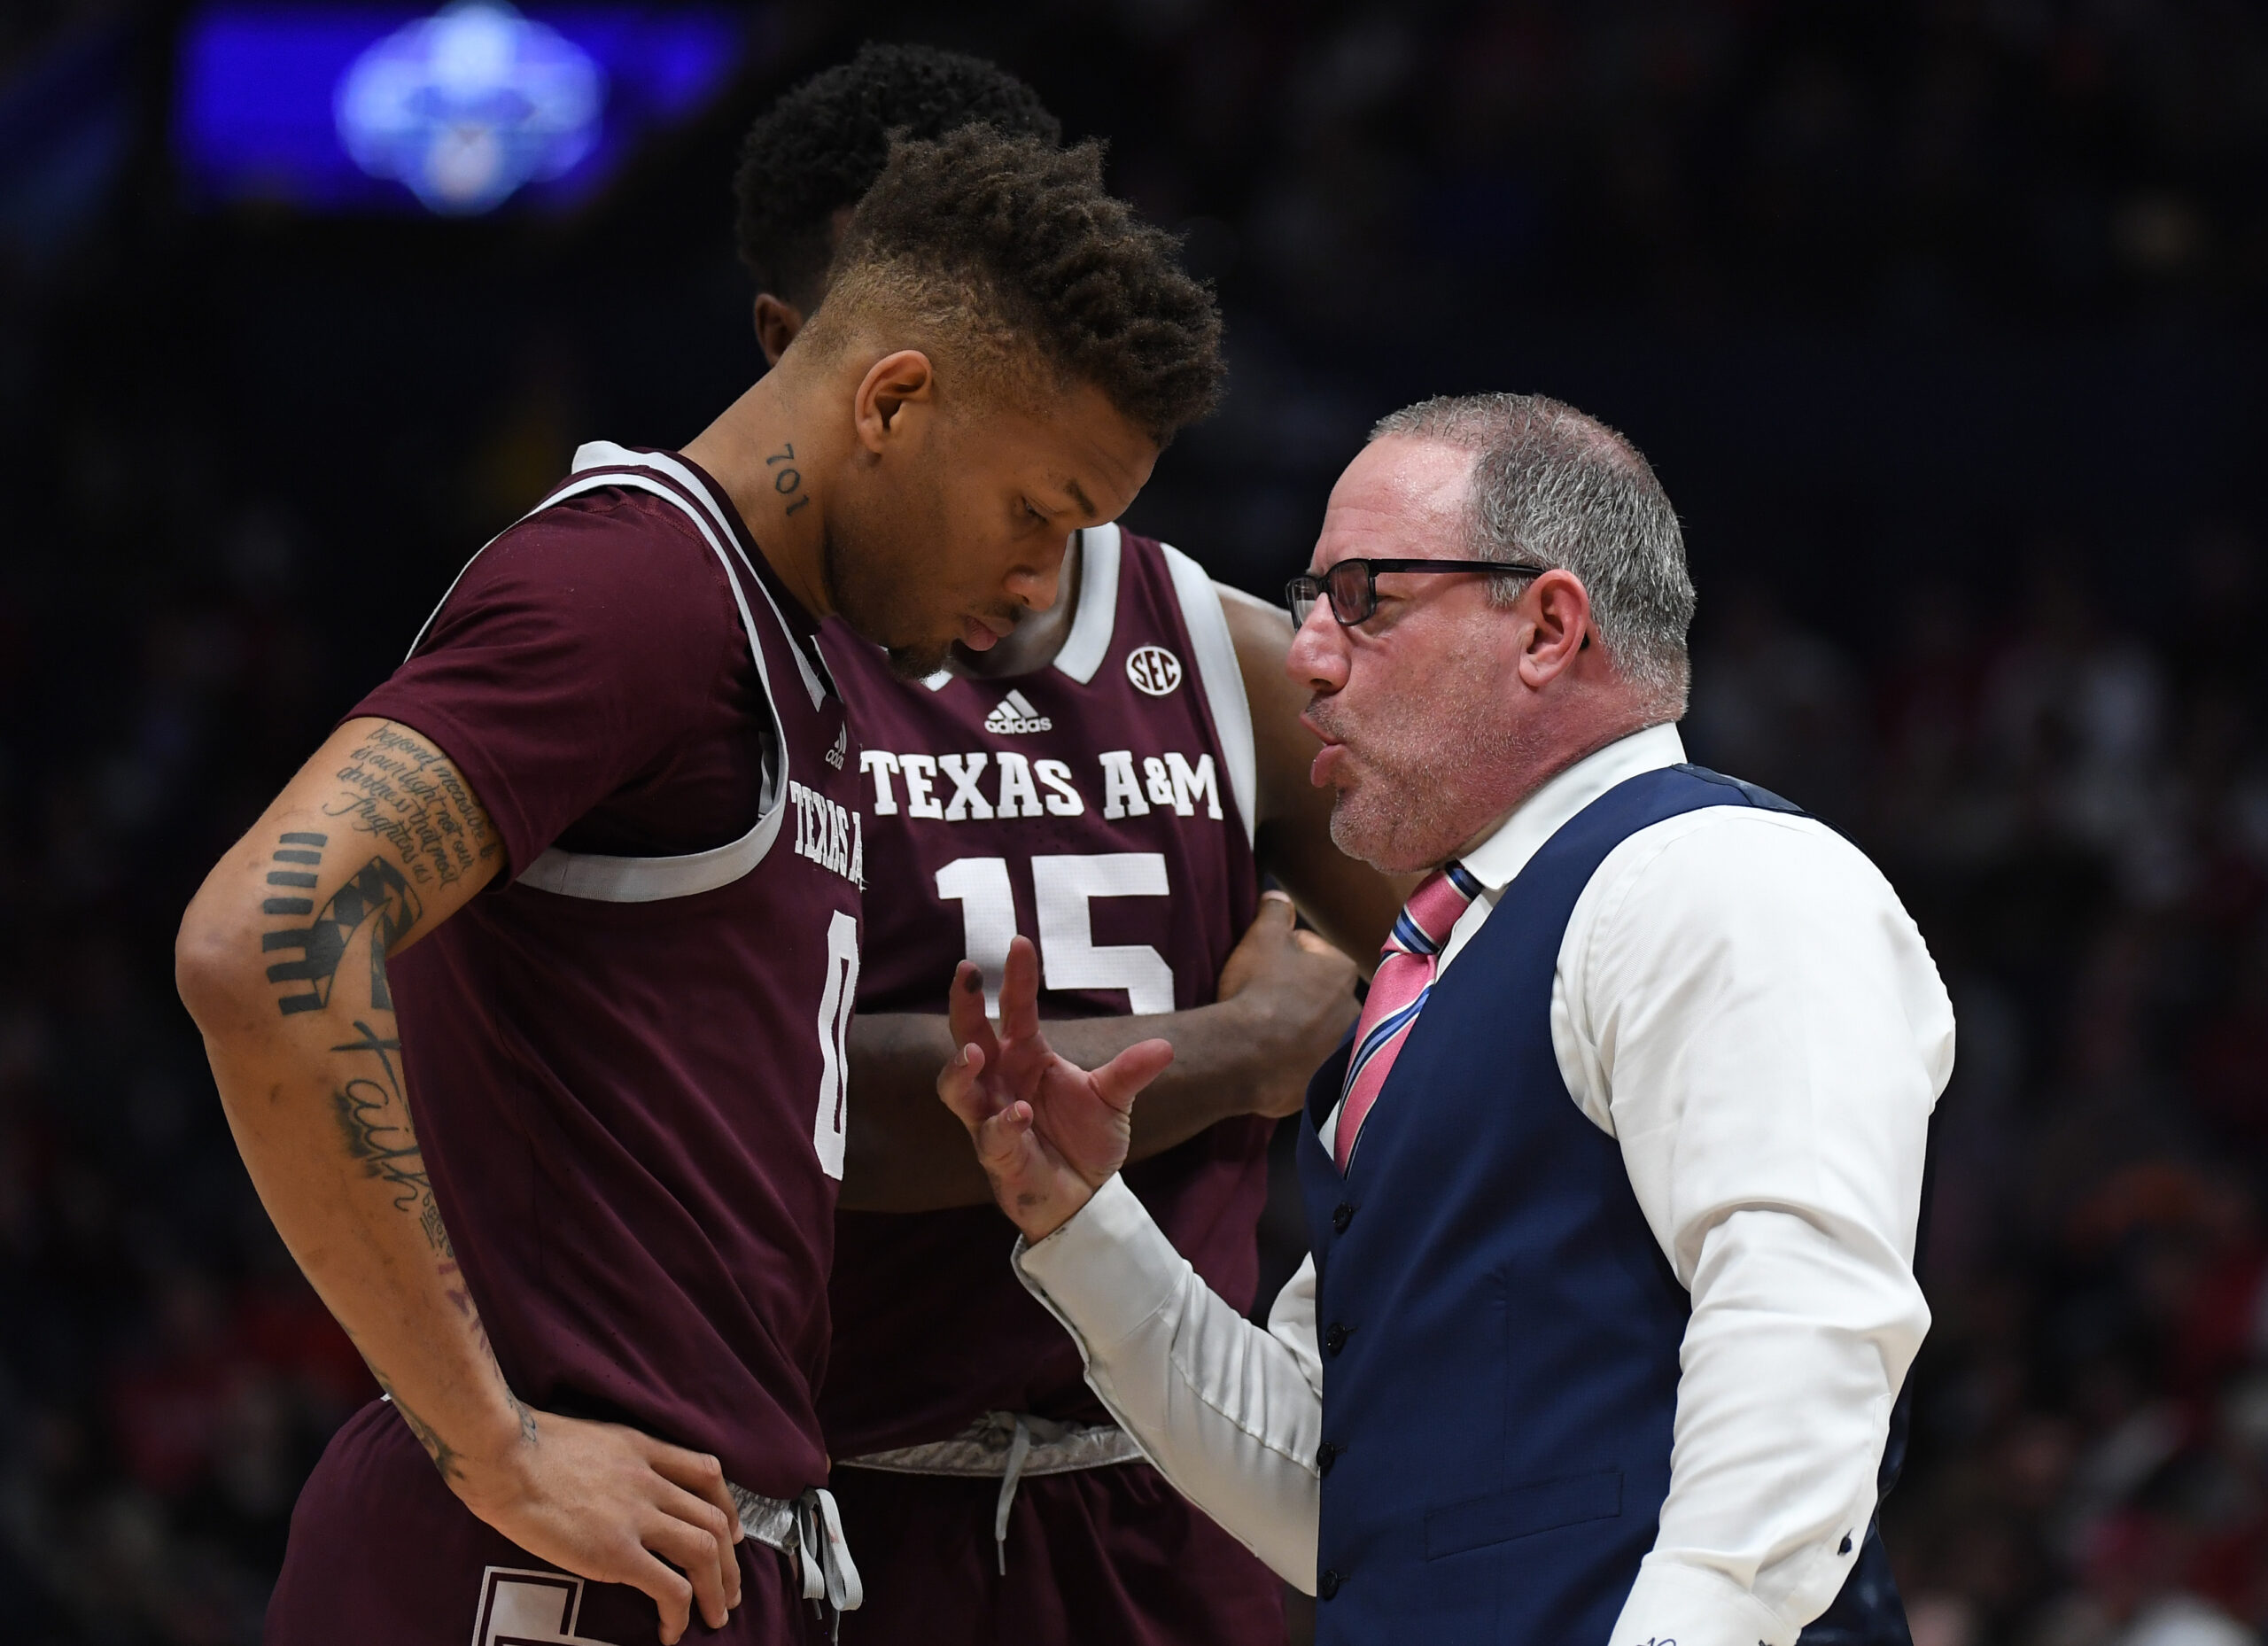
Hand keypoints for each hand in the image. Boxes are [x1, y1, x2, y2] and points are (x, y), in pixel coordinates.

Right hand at [449, 1408, 743, 1644]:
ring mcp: (637, 1516)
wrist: (502, 1456)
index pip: (707, 1473)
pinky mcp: (617, 1552)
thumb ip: (610, 1460)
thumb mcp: (586, 1438)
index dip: (727, 1508)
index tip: (732, 1533)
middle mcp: (650, 1480)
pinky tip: (671, 1631)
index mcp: (642, 1450)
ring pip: (704, 1551)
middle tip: (731, 1591)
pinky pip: (669, 1587)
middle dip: (730, 1560)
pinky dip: (680, 1612)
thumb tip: (607, 1483)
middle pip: (714, 1519)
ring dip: (719, 1588)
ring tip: (716, 1616)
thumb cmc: (523, 1447)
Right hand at [936, 935, 1175, 1241]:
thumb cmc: (1085, 1138)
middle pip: (968, 1036)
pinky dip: (1004, 1124)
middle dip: (963, 1006)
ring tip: (973, 1051)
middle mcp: (1001, 1080)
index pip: (1015, 1008)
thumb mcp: (1113, 1098)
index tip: (1019, 942)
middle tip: (966, 974)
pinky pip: (991, 1137)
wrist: (1085, 1194)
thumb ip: (1131, 1071)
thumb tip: (1165, 1046)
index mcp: (1025, 1055)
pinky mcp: (997, 1155)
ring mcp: (992, 1117)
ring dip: (959, 1069)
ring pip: (958, 1089)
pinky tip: (1022, 1113)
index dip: (1016, 977)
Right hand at [1214, 891, 1362, 1118]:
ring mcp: (1341, 1049)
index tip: (1260, 968)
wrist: (1245, 1056)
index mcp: (1342, 970)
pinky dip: (1293, 1059)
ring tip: (1263, 1030)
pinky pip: (1307, 1063)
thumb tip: (1279, 895)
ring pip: (1315, 1028)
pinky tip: (1270, 1057)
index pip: (1311, 951)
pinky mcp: (1325, 1081)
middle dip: (1294, 992)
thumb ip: (1275, 911)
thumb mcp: (1262, 937)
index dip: (1280, 955)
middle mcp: (1353, 1010)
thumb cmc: (1258, 990)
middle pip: (1316, 992)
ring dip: (1296, 1026)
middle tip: (1260, 999)